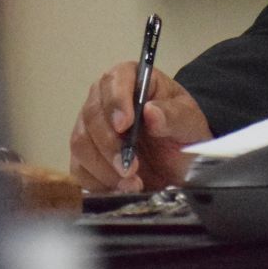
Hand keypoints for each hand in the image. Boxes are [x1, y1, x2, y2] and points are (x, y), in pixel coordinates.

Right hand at [69, 60, 213, 191]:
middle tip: (132, 168)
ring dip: (103, 167)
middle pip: (92, 114)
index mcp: (132, 79)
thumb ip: (174, 116)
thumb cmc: (182, 135)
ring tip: (132, 182)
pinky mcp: (85, 156)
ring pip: (80, 143)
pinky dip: (98, 182)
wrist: (177, 165)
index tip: (125, 125)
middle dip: (110, 145)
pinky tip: (120, 188)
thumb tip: (151, 112)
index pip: (114, 80)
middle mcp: (105, 99)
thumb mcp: (189, 124)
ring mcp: (91, 127)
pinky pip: (78, 168)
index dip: (116, 101)